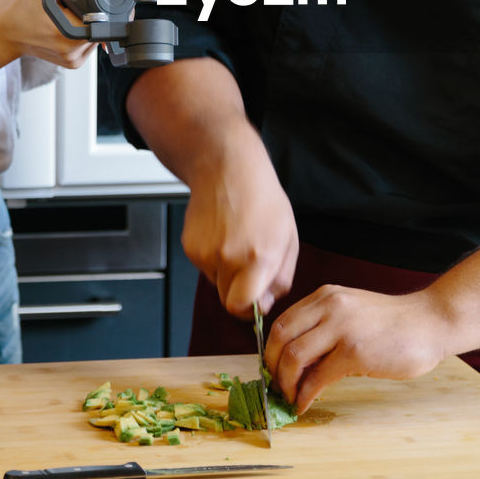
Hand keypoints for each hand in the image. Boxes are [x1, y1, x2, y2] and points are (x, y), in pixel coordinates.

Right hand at [0, 0, 95, 69]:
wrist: (3, 31)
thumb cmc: (18, 8)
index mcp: (68, 34)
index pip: (99, 16)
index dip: (93, 3)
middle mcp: (72, 51)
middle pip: (99, 25)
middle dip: (88, 12)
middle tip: (66, 7)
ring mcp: (72, 60)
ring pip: (95, 35)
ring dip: (86, 24)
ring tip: (64, 17)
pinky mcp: (72, 64)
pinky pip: (87, 44)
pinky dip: (81, 33)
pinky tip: (65, 26)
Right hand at [180, 123, 299, 316]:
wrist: (227, 168)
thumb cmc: (262, 199)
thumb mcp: (289, 238)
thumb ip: (281, 278)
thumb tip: (265, 305)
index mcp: (259, 257)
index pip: (243, 307)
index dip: (248, 310)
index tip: (255, 303)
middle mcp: (229, 257)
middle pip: (228, 301)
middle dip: (239, 293)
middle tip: (248, 269)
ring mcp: (206, 252)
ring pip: (216, 283)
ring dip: (226, 273)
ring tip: (236, 242)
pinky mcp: (190, 247)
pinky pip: (204, 267)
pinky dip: (213, 258)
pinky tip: (222, 234)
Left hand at [265, 285, 448, 413]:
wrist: (430, 322)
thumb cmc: (393, 323)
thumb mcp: (351, 312)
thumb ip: (324, 328)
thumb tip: (296, 361)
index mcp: (325, 296)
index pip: (282, 322)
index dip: (271, 350)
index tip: (272, 369)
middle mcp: (329, 306)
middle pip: (280, 338)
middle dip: (272, 367)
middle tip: (276, 387)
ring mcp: (341, 328)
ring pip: (293, 357)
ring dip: (286, 383)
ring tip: (290, 398)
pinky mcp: (354, 352)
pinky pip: (317, 377)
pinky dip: (305, 395)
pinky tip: (305, 404)